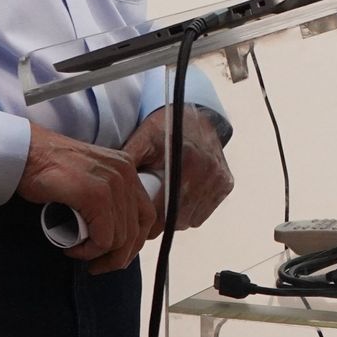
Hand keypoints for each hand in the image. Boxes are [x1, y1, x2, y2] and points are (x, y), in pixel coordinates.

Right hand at [16, 123, 156, 273]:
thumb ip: (106, 195)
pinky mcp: (96, 196)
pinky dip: (89, 252)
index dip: (132, 242)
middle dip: (117, 257)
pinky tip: (73, 249)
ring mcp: (112, 183)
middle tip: (96, 266)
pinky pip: (103, 239)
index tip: (112, 255)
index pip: (146, 216)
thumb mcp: (89, 176)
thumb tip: (114, 231)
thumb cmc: (48, 168)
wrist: (25, 153)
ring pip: (119, 239)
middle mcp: (125, 173)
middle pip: (136, 231)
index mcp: (126, 168)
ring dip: (98, 254)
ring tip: (77, 252)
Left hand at [122, 105, 233, 235]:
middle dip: (162, 221)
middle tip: (149, 213)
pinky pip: (204, 211)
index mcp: (185, 163)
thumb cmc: (164, 128)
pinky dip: (191, 210)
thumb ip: (129, 160)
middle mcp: (207, 173)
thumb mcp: (143, 139)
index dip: (149, 221)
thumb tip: (110, 185)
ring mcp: (218, 180)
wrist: (194, 115)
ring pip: (192, 218)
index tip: (139, 220)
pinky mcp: (226, 184)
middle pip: (179, 218)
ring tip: (164, 202)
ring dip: (177, 216)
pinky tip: (181, 196)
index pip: (165, 211)